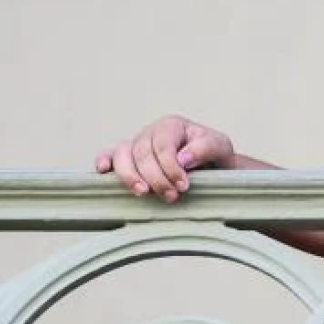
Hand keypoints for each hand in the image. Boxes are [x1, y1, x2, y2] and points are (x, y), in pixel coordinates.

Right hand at [95, 114, 233, 200]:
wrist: (210, 168)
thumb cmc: (213, 157)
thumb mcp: (220, 147)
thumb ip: (206, 148)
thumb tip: (182, 158)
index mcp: (171, 126)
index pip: (163, 145)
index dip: (171, 167)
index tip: (183, 186)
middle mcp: (150, 133)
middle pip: (142, 153)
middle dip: (156, 178)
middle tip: (171, 197)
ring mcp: (135, 145)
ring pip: (122, 156)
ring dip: (130, 176)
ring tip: (143, 193)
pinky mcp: (125, 159)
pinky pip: (109, 156)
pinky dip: (103, 161)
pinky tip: (103, 171)